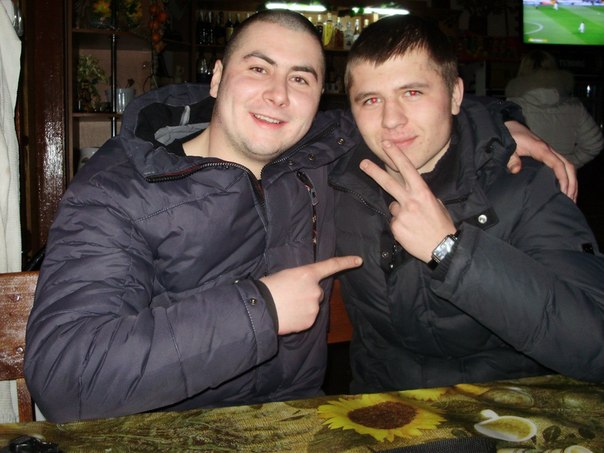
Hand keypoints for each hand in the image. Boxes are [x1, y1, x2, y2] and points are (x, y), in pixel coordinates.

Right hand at [260, 255, 361, 334]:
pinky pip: (308, 319)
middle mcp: (315, 290)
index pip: (331, 265)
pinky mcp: (310, 322)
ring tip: (285, 307)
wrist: (260, 310)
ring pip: (312, 306)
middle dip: (307, 294)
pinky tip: (287, 316)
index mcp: (307, 274)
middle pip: (317, 292)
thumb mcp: (285, 275)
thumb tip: (303, 289)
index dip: (346, 262)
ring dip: (303, 306)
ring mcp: (314, 307)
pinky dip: (300, 318)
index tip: (359, 260)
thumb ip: (300, 280)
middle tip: (289, 296)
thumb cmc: (268, 288)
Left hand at [360, 141, 455, 262]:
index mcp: (423, 193)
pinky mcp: (395, 227)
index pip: (407, 170)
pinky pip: (394, 222)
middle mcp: (410, 201)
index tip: (387, 145)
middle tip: (363, 163)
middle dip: (374, 171)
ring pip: (393, 207)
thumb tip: (412, 193)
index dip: (397, 156)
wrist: (443, 248)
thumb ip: (422, 196)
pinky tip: (411, 232)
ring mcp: (401, 214)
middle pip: (388, 182)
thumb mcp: (437, 205)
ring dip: (400, 213)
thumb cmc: (442, 226)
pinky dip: (400, 226)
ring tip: (414, 223)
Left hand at [505, 121, 576, 201]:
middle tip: (570, 199)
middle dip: (572, 182)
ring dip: (572, 181)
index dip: (562, 178)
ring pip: (567, 166)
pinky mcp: (548, 155)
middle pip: (568, 166)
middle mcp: (549, 150)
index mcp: (541, 149)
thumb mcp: (508, 148)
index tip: (564, 190)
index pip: (557, 164)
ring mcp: (550, 152)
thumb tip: (516, 170)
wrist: (510, 127)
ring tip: (572, 197)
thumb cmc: (510, 137)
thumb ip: (512, 160)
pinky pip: (562, 166)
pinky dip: (567, 177)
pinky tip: (566, 188)